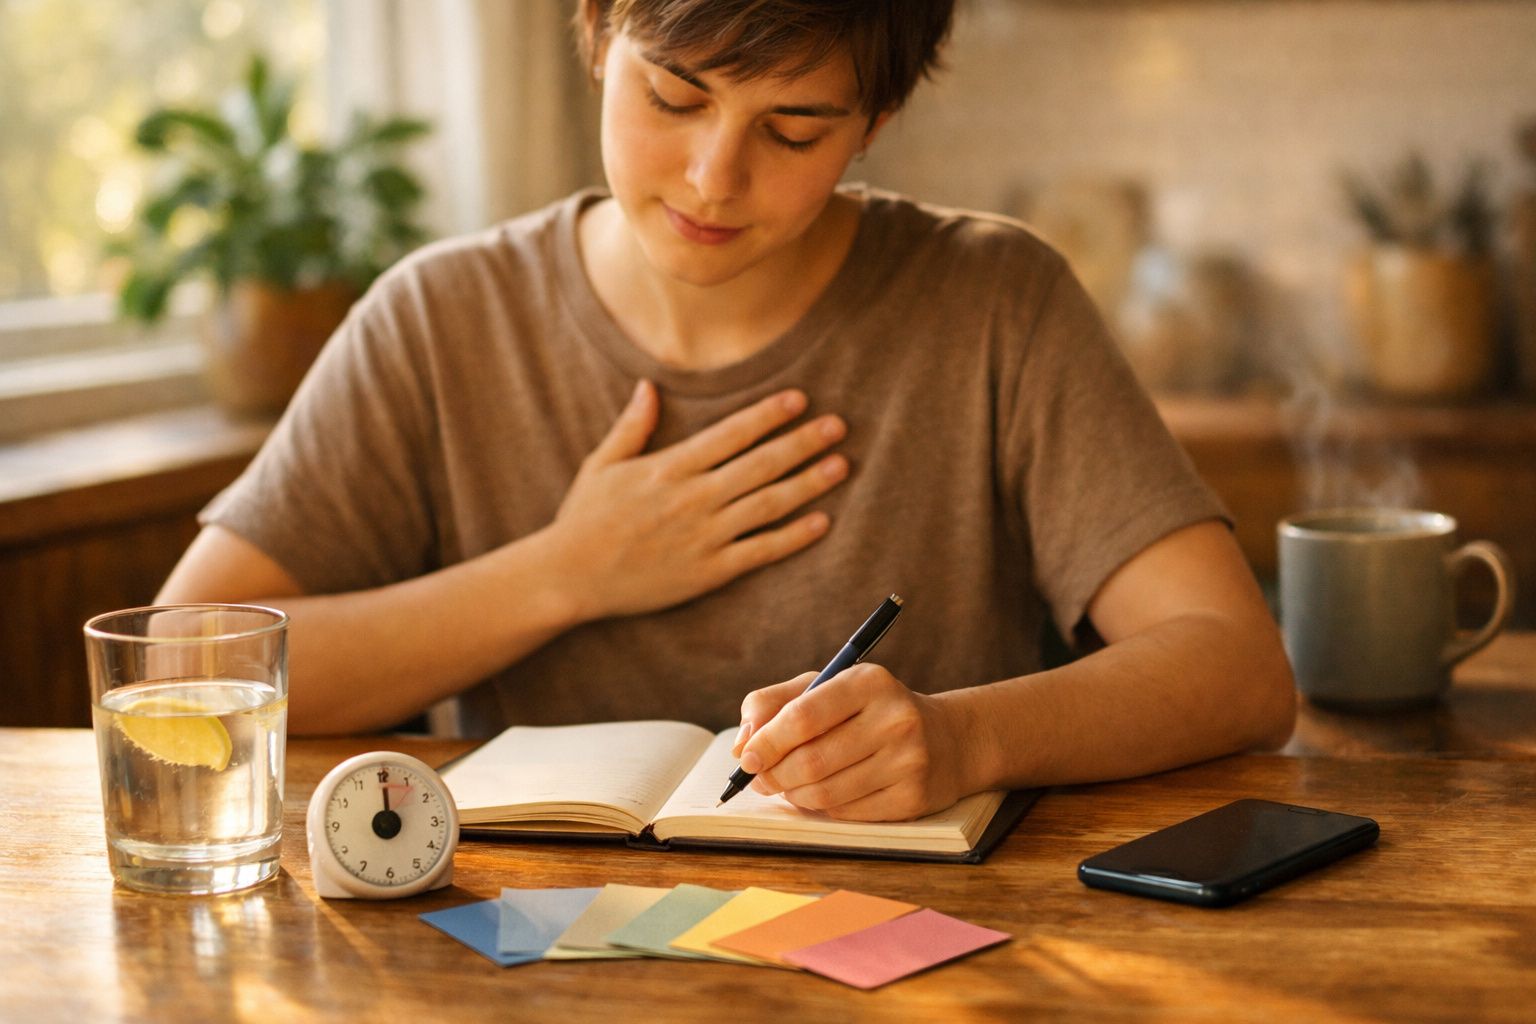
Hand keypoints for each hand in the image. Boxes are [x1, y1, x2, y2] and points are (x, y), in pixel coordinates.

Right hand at [549, 380, 847, 620]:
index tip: (799, 399)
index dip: (769, 415)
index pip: (731, 433)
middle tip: (838, 425)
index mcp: (669, 467)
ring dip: (809, 483)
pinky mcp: (708, 571)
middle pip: (760, 463)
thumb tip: (649, 386)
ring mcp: (704, 535)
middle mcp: (693, 497)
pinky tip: (821, 521)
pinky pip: (760, 551)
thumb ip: (632, 425)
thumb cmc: (583, 520)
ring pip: (768, 504)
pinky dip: (793, 536)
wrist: (568, 577)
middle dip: (803, 442)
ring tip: (841, 465)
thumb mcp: (602, 465)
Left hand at [732, 664, 972, 821]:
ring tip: (788, 787)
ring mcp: (909, 761)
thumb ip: (774, 704)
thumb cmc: (870, 710)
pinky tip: (823, 795)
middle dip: (775, 775)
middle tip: (761, 780)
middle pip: (812, 760)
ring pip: (826, 793)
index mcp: (869, 682)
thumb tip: (743, 745)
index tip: (748, 758)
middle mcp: (895, 719)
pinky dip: (823, 808)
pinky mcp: (914, 797)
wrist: (946, 739)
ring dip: (795, 795)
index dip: (768, 741)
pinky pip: (848, 813)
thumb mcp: (827, 688)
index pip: (804, 716)